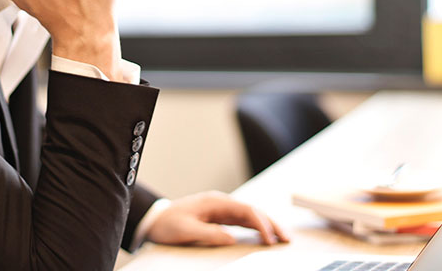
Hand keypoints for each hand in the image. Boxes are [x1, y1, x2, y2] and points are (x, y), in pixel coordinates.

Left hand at [146, 191, 289, 246]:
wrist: (154, 218)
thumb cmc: (168, 223)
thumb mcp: (186, 230)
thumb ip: (209, 234)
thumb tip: (232, 238)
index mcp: (215, 202)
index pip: (246, 210)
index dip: (261, 224)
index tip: (270, 239)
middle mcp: (222, 203)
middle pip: (253, 211)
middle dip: (272, 224)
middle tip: (287, 238)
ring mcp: (222, 210)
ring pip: (250, 216)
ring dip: (267, 226)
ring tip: (282, 239)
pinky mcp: (220, 217)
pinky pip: (243, 222)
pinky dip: (256, 228)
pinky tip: (265, 236)